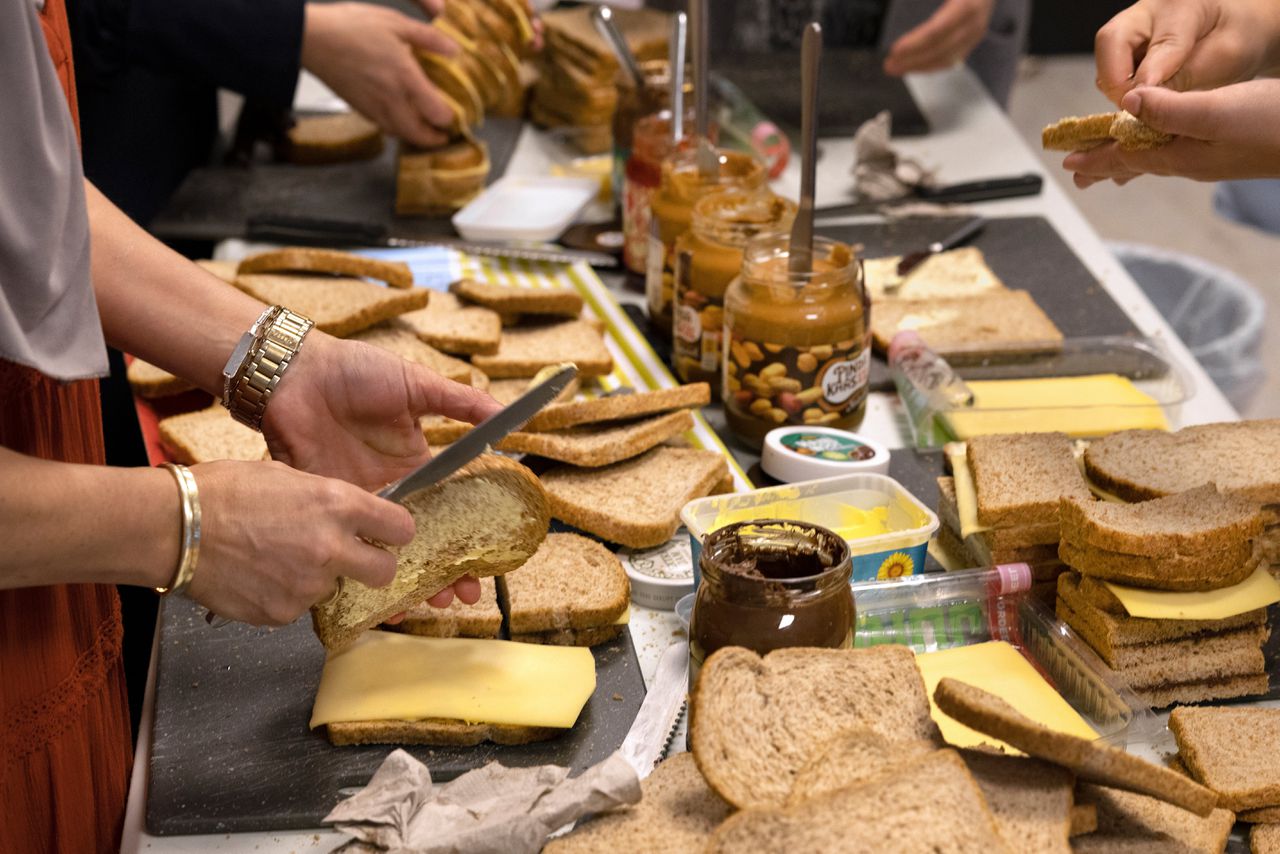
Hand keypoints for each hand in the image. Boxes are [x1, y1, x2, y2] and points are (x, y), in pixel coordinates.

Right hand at [186, 460, 412, 625]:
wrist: (174, 527)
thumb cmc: (223, 492)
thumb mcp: (285, 476)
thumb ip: (326, 500)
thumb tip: (348, 516)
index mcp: (337, 505)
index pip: (400, 528)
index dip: (394, 532)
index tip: (386, 534)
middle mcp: (331, 548)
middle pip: (384, 572)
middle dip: (373, 567)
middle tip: (351, 559)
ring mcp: (308, 585)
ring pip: (334, 589)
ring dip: (317, 578)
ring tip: (277, 558)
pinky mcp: (283, 613)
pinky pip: (298, 607)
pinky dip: (285, 595)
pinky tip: (258, 574)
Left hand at [261, 333, 498, 610]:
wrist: (295, 373)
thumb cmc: (356, 371)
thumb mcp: (415, 384)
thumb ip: (460, 403)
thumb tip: (509, 416)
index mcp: (415, 462)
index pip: (449, 507)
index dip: (469, 535)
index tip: (488, 563)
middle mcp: (389, 487)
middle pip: (422, 538)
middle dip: (445, 569)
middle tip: (463, 595)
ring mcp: (357, 500)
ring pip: (386, 548)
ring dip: (408, 577)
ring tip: (429, 601)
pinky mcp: (324, 506)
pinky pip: (345, 543)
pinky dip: (359, 566)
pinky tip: (376, 593)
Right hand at [302, 2, 459, 147]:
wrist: (311, 39)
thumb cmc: (351, 27)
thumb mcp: (396, 23)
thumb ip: (428, 39)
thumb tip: (454, 51)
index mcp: (406, 78)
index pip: (437, 113)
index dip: (450, 119)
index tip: (456, 115)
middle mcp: (391, 99)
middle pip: (419, 135)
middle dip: (434, 139)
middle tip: (443, 134)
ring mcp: (372, 107)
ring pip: (399, 134)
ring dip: (414, 136)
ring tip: (423, 128)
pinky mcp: (357, 108)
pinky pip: (382, 126)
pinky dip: (395, 127)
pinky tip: (397, 115)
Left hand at [883, 0, 994, 75]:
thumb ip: (926, 2)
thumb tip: (909, 21)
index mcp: (966, 6)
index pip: (936, 31)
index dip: (915, 43)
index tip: (895, 49)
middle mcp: (973, 23)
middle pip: (939, 49)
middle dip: (911, 59)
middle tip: (889, 65)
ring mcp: (975, 34)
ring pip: (944, 59)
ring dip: (917, 66)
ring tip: (896, 68)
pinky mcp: (972, 41)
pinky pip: (950, 60)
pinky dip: (929, 66)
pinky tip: (913, 67)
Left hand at [1063, 80, 1279, 186]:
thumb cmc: (1274, 126)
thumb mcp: (1217, 111)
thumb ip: (1169, 110)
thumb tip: (1126, 106)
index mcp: (1182, 157)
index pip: (1125, 158)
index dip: (1095, 157)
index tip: (1066, 162)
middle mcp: (1192, 162)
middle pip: (1136, 162)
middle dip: (1105, 163)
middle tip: (1078, 171)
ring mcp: (1211, 157)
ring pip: (1156, 157)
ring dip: (1129, 157)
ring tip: (1109, 161)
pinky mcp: (1228, 148)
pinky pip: (1178, 150)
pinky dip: (1158, 146)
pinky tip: (1163, 145)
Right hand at [1094, 0, 1279, 104]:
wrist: (1239, 25)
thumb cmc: (1240, 35)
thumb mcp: (1226, 57)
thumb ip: (1185, 76)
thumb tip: (1144, 102)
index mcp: (1184, 5)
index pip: (1161, 45)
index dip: (1149, 80)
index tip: (1144, 107)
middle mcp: (1149, 9)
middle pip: (1110, 42)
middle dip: (1117, 82)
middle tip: (1137, 108)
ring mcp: (1133, 24)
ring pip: (1106, 58)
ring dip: (1119, 86)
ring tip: (1147, 103)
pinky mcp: (1125, 41)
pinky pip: (1110, 67)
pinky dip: (1122, 87)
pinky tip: (1145, 96)